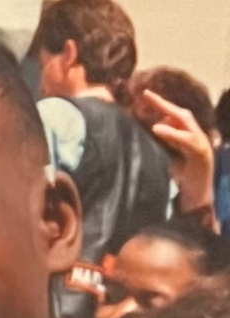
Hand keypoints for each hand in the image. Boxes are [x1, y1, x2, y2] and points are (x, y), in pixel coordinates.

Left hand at [142, 89, 215, 214]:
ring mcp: (200, 143)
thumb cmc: (179, 180)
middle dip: (163, 103)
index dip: (160, 105)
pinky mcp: (200, 154)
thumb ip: (158, 146)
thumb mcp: (165, 159)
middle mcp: (195, 136)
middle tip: (146, 94)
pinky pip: (186, 140)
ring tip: (149, 110)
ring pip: (185, 124)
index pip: (172, 116)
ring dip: (167, 117)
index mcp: (185, 136)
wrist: (196, 197)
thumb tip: (141, 134)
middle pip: (180, 114)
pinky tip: (158, 129)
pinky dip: (172, 134)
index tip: (143, 94)